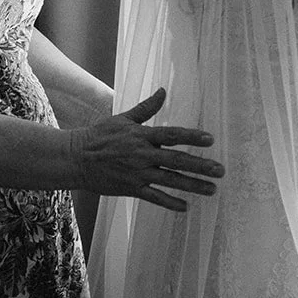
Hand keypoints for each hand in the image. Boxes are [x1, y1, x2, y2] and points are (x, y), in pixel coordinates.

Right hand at [72, 87, 222, 210]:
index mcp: (141, 135)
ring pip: (170, 180)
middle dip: (200, 166)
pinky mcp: (131, 188)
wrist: (76, 158)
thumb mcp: (123, 118)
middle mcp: (142, 154)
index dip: (191, 137)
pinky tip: (185, 207)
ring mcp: (137, 173)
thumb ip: (146, 108)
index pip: (172, 135)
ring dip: (193, 186)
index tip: (210, 140)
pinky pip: (154, 197)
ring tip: (212, 189)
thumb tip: (163, 91)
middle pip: (176, 160)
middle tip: (221, 170)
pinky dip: (170, 203)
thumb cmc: (100, 136)